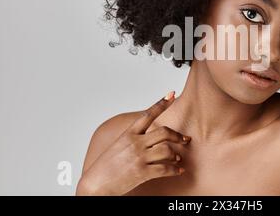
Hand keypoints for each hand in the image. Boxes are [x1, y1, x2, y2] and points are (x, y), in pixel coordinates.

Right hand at [76, 91, 190, 194]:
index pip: (148, 114)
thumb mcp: (118, 146)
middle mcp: (135, 143)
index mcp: (128, 134)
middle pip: (164, 132)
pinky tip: (178, 170)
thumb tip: (150, 137)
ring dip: (175, 154)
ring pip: (167, 150)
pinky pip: (165, 168)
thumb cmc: (105, 167)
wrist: (95, 184)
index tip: (171, 95)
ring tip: (177, 158)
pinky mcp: (142, 172)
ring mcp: (139, 157)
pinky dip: (175, 169)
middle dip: (177, 135)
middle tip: (185, 139)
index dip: (161, 104)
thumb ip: (134, 139)